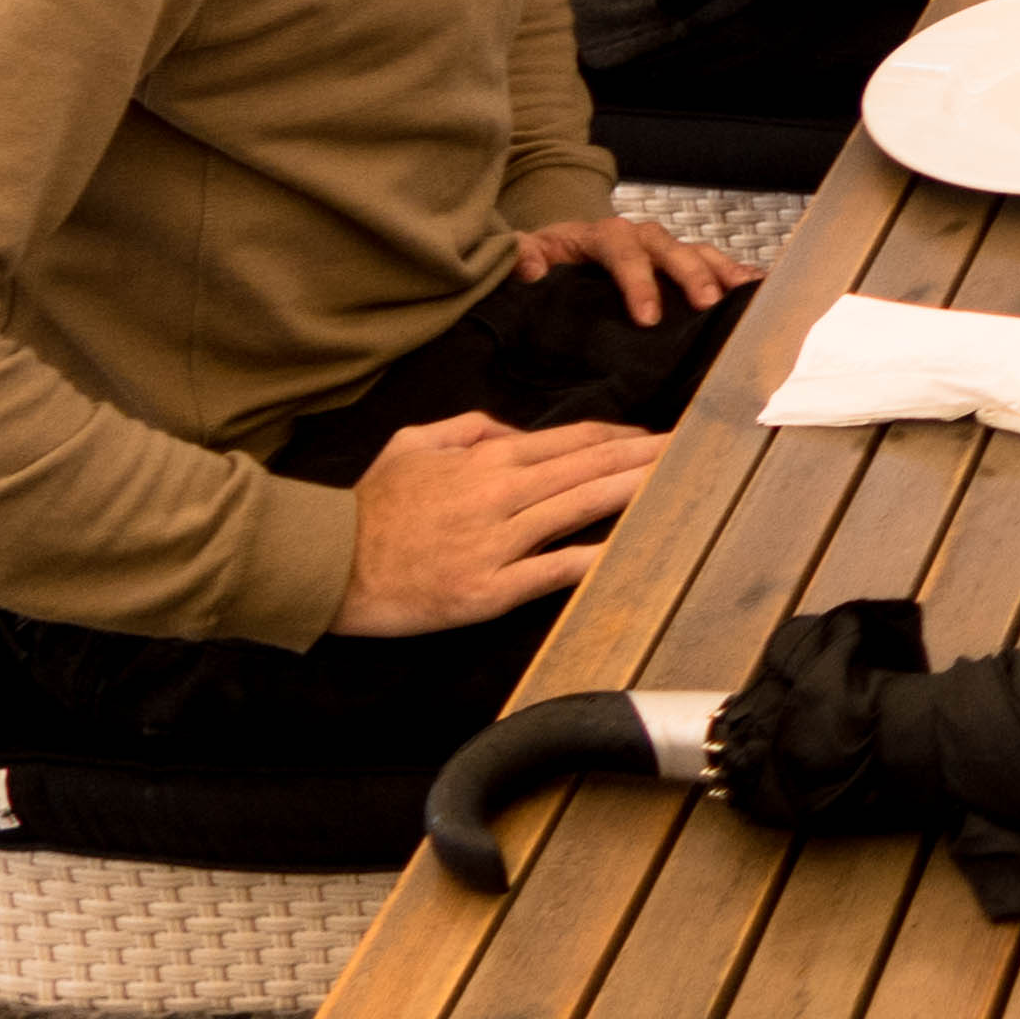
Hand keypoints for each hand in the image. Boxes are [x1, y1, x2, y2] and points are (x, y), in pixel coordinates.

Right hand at [331, 410, 661, 636]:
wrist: (327, 565)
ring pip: (578, 510)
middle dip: (644, 456)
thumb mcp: (414, 442)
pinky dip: (589, 558)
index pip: (571, 440)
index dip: (619, 435)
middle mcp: (498, 495)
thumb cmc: (370, 506)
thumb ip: (470, 427)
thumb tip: (518, 431)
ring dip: (631, 494)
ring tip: (675, 486)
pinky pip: (549, 571)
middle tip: (692, 450)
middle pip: (587, 468)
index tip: (657, 435)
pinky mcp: (487, 590)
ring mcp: (495, 545)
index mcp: (485, 459)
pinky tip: (624, 550)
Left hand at [511, 213, 758, 327]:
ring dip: (721, 272)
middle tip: (708, 304)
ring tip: (744, 293)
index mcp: (601, 235)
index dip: (638, 281)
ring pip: (696, 252)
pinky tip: (756, 290)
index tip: (647, 318)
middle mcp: (638, 236)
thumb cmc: (544, 259)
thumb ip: (522, 257)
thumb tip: (532, 269)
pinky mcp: (676, 263)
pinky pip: (709, 264)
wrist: (557, 254)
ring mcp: (661, 248)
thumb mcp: (526, 254)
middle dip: (691, 275)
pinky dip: (733, 274)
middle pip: (669, 248)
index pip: (623, 251)